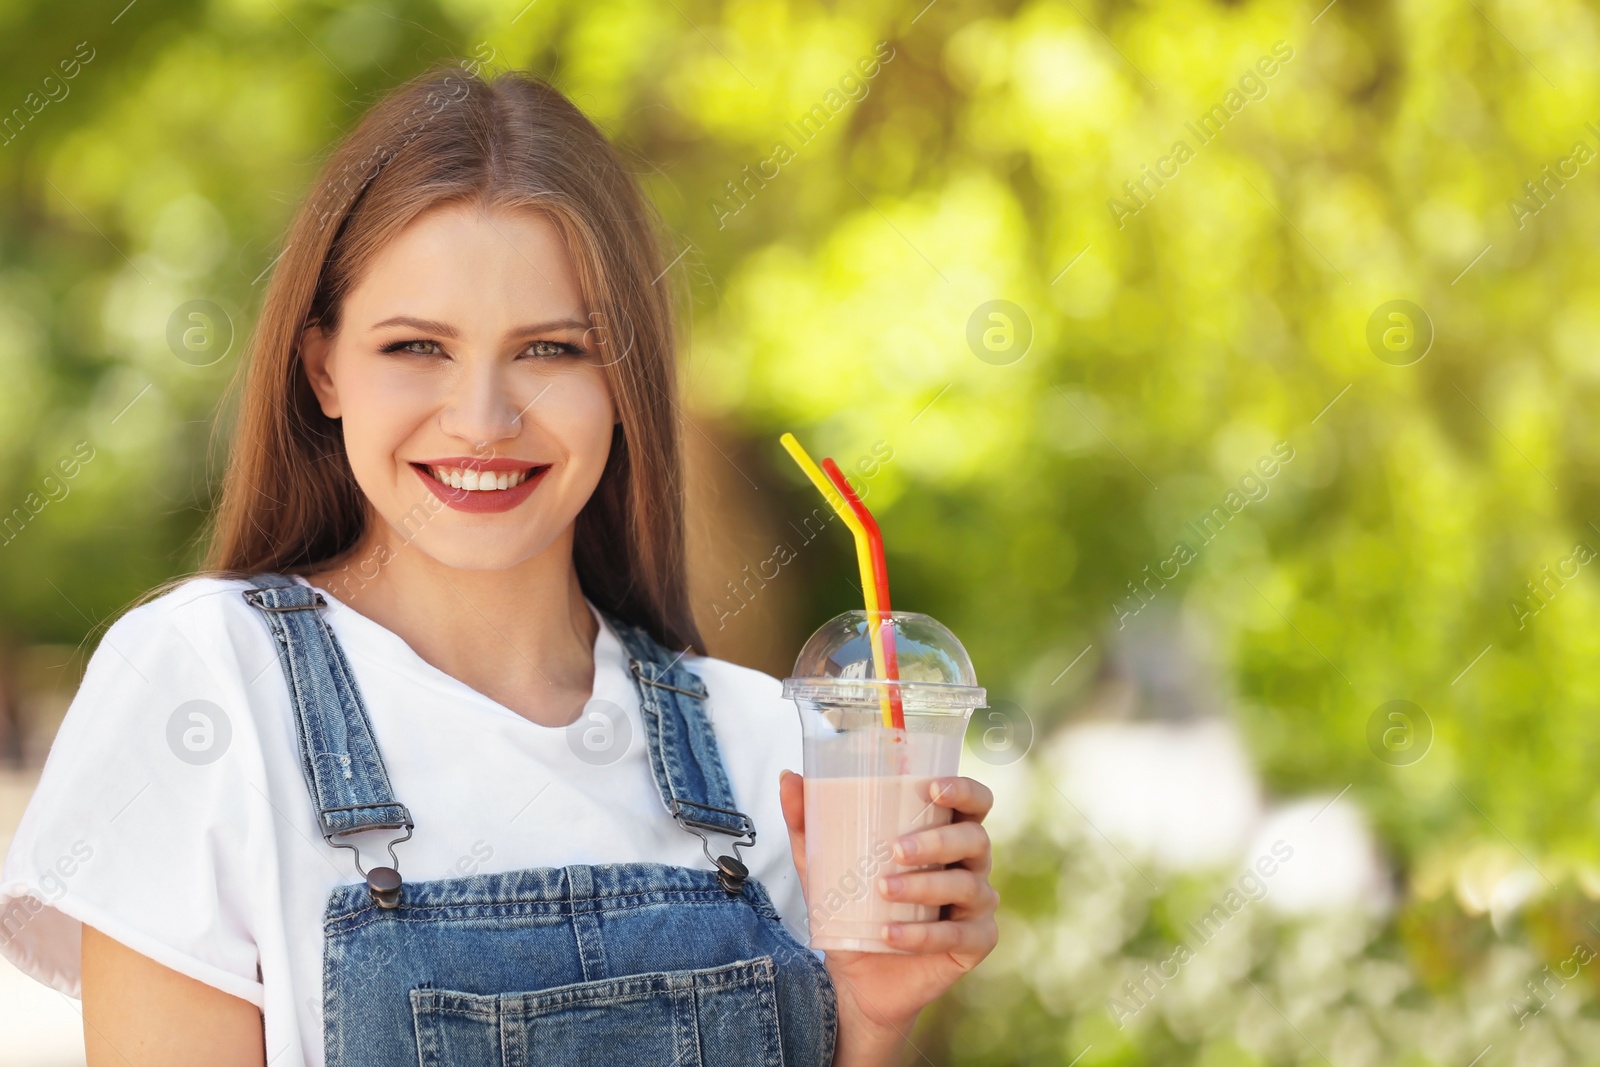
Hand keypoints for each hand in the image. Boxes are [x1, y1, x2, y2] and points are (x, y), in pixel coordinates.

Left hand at [778, 770, 998, 1065]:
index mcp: (946, 833)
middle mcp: (970, 864)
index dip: (963, 789)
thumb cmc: (853, 910)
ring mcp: (977, 904)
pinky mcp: (976, 942)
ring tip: (884, 890)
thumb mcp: (823, 866)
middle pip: (975, 838)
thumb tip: (788, 777)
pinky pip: (958, 934)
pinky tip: (891, 935)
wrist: (859, 979)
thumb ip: (808, 822)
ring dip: (925, 885)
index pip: (974, 801)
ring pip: (966, 885)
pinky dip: (922, 934)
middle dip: (937, 841)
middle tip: (895, 849)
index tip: (932, 788)